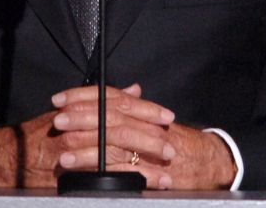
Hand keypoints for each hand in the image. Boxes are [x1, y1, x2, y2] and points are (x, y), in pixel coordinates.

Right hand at [0, 83, 173, 187]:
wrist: (7, 156)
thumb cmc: (39, 134)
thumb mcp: (72, 111)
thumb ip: (104, 100)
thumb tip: (134, 89)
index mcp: (82, 108)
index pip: (118, 103)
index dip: (145, 109)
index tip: (166, 116)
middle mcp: (78, 124)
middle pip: (121, 126)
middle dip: (149, 136)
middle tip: (170, 145)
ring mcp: (74, 148)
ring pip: (116, 151)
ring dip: (144, 162)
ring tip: (165, 170)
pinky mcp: (70, 170)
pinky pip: (103, 174)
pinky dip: (127, 180)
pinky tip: (144, 186)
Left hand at [51, 83, 237, 189]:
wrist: (208, 161)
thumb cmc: (178, 142)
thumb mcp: (153, 122)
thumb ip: (135, 108)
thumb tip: (123, 92)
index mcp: (139, 111)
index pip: (108, 97)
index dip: (82, 96)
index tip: (59, 99)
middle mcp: (143, 124)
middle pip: (109, 115)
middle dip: (81, 117)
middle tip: (58, 119)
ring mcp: (146, 147)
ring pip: (113, 142)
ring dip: (85, 146)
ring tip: (63, 149)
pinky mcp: (148, 170)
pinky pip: (120, 169)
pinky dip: (99, 171)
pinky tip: (80, 174)